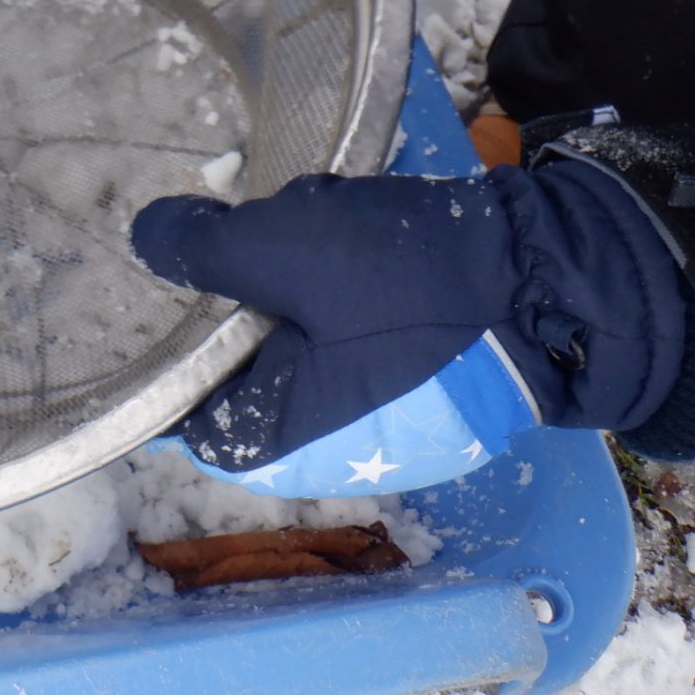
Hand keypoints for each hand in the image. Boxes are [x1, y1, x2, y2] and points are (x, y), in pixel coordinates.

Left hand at [130, 158, 687, 494]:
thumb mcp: (281, 249)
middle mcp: (326, 456)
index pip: (182, 410)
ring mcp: (382, 431)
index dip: (173, 348)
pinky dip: (355, 297)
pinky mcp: (425, 398)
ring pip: (303, 348)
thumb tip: (144, 240)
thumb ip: (201, 251)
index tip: (176, 287)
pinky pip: (360, 344)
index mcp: (274, 443)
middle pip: (243, 373)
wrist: (550, 282)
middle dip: (248, 303)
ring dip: (303, 290)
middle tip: (266, 241)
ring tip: (332, 238)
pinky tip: (375, 250)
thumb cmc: (407, 282)